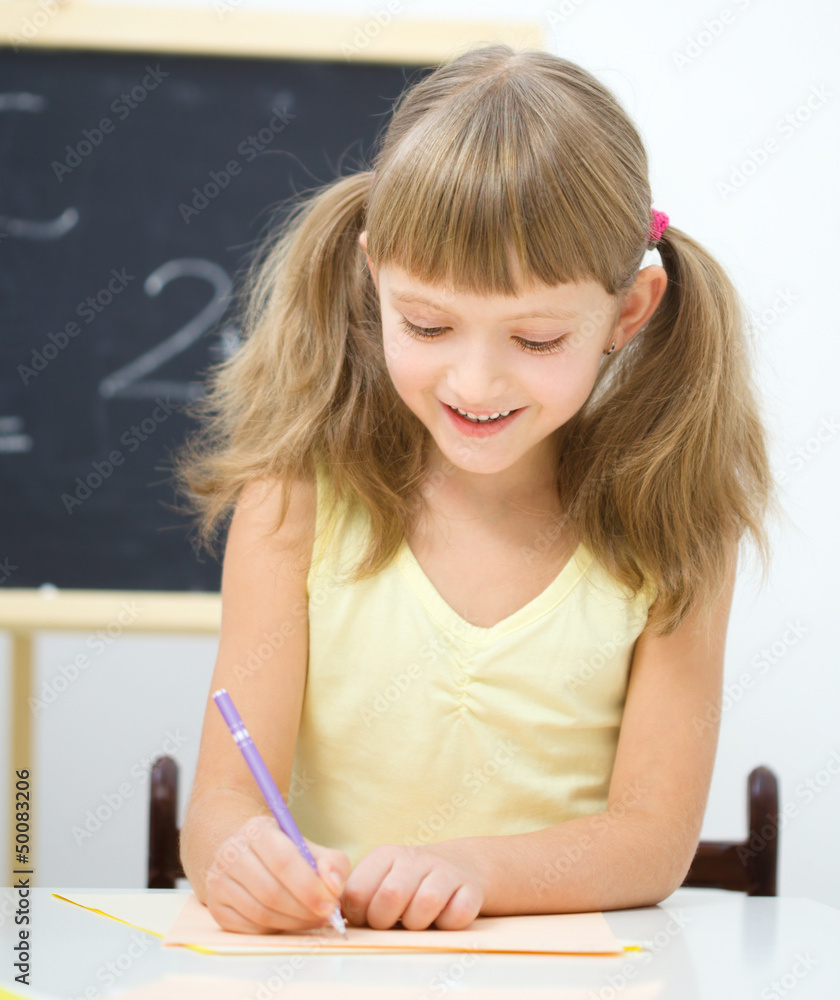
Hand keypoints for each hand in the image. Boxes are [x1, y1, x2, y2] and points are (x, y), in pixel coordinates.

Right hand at [204, 815, 350, 933]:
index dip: (309, 887)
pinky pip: (249, 928)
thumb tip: (333, 886)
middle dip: (304, 910)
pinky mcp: (215, 906)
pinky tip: (291, 923)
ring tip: (313, 920)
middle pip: (271, 892)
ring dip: (293, 923)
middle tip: (326, 916)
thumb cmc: (286, 853)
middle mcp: (231, 852)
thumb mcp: (310, 848)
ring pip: (260, 913)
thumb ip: (332, 863)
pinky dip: (275, 930)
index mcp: (257, 830)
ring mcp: (219, 880)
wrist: (249, 856)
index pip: (283, 861)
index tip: (331, 904)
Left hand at [340, 842, 484, 930]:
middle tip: (393, 922)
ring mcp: (444, 871)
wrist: (454, 867)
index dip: (359, 916)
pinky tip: (443, 917)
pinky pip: (457, 915)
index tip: (367, 918)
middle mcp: (414, 858)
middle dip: (386, 921)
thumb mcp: (378, 881)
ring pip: (426, 904)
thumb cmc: (406, 884)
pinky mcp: (470, 889)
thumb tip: (333, 917)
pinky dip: (448, 923)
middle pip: (391, 896)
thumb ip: (355, 898)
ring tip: (417, 919)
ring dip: (418, 923)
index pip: (357, 892)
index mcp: (385, 856)